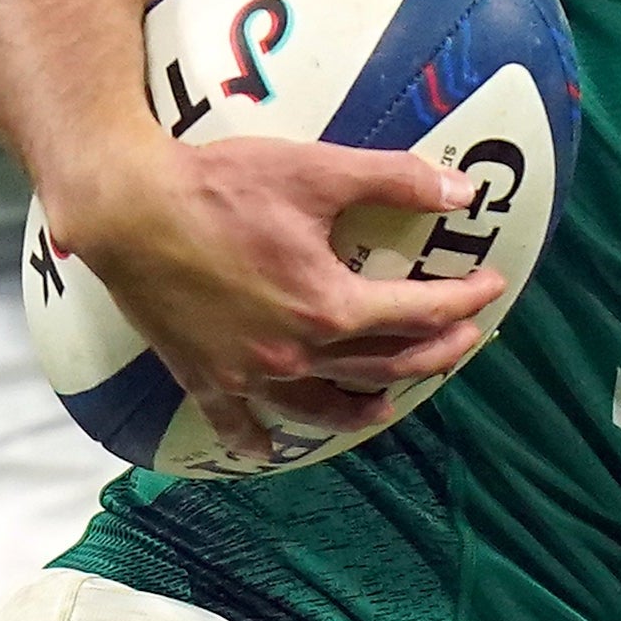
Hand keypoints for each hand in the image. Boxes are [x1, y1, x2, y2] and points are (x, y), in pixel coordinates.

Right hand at [56, 132, 504, 461]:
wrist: (127, 208)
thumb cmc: (220, 184)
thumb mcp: (316, 171)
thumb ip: (394, 180)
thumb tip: (464, 192)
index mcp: (329, 306)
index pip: (418, 313)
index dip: (464, 301)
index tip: (492, 287)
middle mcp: (295, 354)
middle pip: (382, 366)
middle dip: (433, 354)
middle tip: (463, 340)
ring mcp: (248, 374)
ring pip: (319, 406)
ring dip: (361, 406)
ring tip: (386, 401)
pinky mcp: (204, 377)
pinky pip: (236, 423)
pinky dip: (256, 439)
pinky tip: (267, 449)